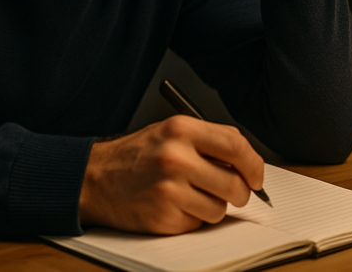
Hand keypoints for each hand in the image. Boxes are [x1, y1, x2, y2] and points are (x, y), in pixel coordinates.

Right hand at [78, 115, 264, 233]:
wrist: (95, 178)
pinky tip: (174, 206)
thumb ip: (209, 142)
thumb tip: (247, 164)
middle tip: (231, 192)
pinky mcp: (163, 216)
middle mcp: (176, 157)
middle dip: (240, 193)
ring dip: (212, 207)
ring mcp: (169, 189)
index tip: (256, 176)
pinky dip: (192, 219)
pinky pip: (198, 223)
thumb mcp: (171, 132)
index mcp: (181, 130)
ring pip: (219, 209)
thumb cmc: (136, 155)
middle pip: (235, 183)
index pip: (237, 146)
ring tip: (190, 195)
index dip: (254, 165)